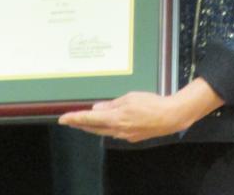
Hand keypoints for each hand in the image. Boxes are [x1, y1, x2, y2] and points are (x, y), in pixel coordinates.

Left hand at [57, 79, 222, 142]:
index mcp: (115, 119)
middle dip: (80, 124)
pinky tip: (107, 123)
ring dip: (92, 127)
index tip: (63, 119)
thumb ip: (112, 105)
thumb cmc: (151, 103)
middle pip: (93, 128)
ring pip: (103, 131)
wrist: (170, 116)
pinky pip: (115, 132)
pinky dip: (107, 127)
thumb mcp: (129, 98)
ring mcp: (125, 135)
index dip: (75, 119)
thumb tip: (96, 109)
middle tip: (69, 121)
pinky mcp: (133, 136)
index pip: (89, 119)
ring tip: (83, 122)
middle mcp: (118, 130)